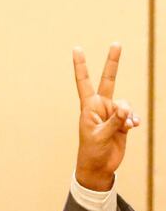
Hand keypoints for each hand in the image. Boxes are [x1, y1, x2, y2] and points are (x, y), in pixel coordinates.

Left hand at [72, 43, 139, 190]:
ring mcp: (112, 113)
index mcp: (88, 107)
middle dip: (112, 62)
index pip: (84, 82)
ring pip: (126, 103)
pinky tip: (132, 127)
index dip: (81, 66)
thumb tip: (126, 108)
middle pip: (108, 80)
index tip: (76, 48)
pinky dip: (133, 119)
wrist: (99, 167)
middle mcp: (100, 107)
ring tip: (126, 125)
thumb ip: (114, 121)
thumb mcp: (100, 137)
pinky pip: (131, 114)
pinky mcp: (122, 122)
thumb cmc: (92, 152)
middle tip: (116, 43)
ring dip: (128, 113)